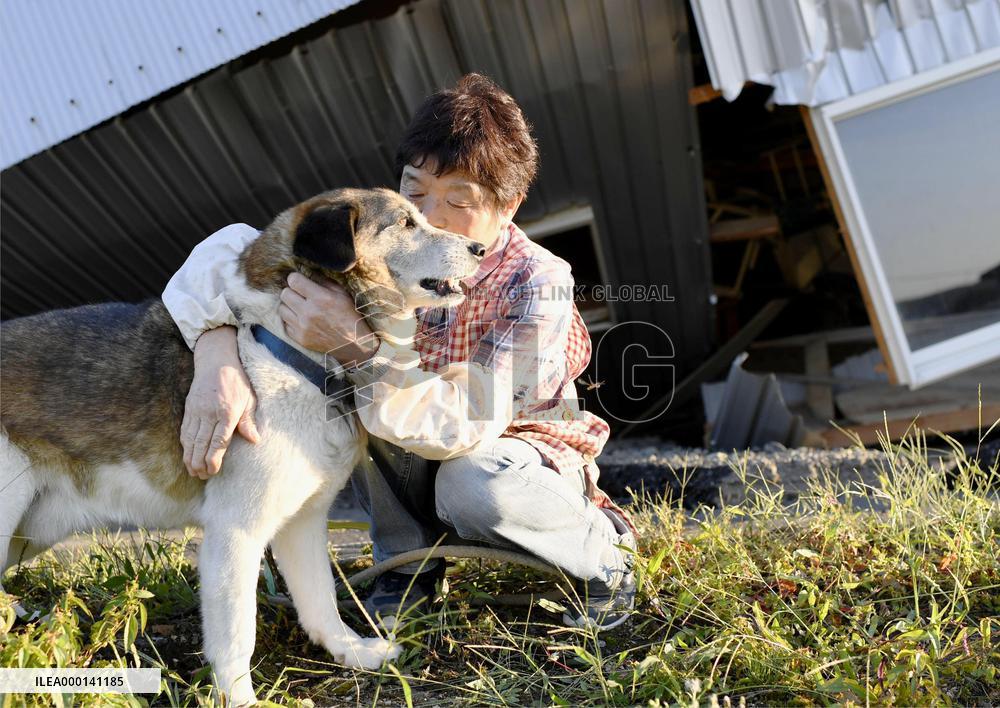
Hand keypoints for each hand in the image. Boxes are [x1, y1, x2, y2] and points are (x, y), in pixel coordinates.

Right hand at [181, 326, 260, 478]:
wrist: (216, 360)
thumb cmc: (237, 381)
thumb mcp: (249, 398)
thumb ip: (249, 420)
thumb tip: (255, 440)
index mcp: (227, 411)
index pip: (219, 440)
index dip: (214, 458)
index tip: (213, 471)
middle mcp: (209, 412)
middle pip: (201, 443)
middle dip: (200, 462)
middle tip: (202, 476)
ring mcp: (196, 410)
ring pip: (190, 438)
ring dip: (190, 457)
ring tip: (193, 471)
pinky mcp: (189, 407)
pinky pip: (185, 430)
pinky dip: (185, 444)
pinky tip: (186, 454)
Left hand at [279, 272, 378, 364]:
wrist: (353, 343)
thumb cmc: (349, 315)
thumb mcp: (342, 293)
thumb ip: (323, 281)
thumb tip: (307, 273)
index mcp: (320, 298)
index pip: (293, 281)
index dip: (295, 279)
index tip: (299, 282)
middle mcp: (308, 312)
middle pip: (284, 294)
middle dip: (291, 292)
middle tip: (300, 295)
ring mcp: (302, 327)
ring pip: (281, 309)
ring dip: (289, 306)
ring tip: (299, 308)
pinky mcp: (299, 339)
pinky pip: (285, 324)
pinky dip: (291, 321)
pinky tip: (302, 320)